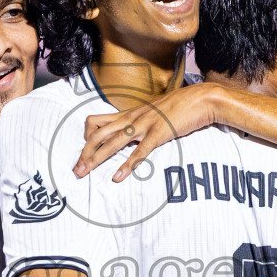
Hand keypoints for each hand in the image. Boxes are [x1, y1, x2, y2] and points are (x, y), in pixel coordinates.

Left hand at [76, 82, 224, 180]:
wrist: (200, 99)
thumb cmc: (178, 107)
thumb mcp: (151, 112)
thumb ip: (138, 121)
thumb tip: (129, 133)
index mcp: (128, 114)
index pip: (95, 122)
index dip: (86, 138)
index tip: (85, 153)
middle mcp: (131, 118)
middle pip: (97, 135)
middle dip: (83, 154)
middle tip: (75, 171)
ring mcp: (144, 125)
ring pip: (112, 143)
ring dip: (96, 159)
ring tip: (84, 174)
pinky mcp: (158, 133)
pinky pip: (139, 151)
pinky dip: (126, 165)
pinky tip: (117, 177)